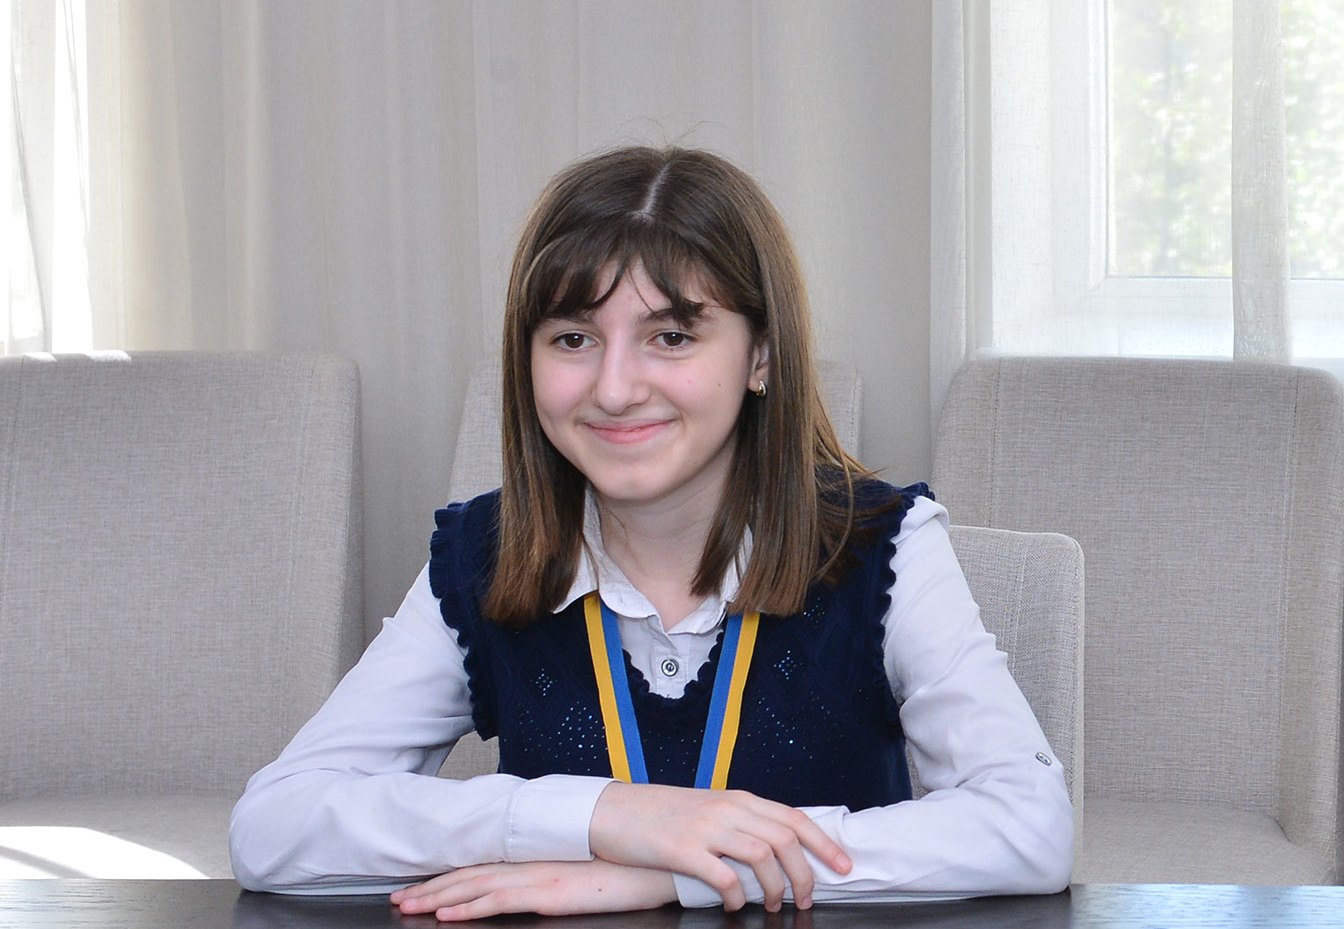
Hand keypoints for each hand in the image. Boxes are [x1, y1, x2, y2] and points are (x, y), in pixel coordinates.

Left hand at [390, 860, 675, 920]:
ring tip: (409, 905)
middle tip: (400, 896)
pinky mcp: (547, 894)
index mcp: (537, 857)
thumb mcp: (582, 871)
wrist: (652, 862)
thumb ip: (555, 875)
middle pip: (470, 874)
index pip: (483, 864)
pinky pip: (498, 901)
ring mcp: (536, 877)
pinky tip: (446, 915)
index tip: (424, 884)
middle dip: (431, 887)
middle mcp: (530, 863)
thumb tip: (540, 885)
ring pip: (474, 887)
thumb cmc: (625, 868)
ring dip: (437, 897)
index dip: (450, 875)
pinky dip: (468, 907)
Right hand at [587, 782, 851, 911]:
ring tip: (773, 906)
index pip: (794, 818)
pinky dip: (737, 896)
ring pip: (762, 856)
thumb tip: (775, 849)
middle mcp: (727, 809)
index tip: (843, 866)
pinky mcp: (682, 849)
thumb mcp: (707, 809)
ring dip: (775, 888)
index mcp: (737, 799)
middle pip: (785, 839)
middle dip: (805, 874)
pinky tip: (734, 906)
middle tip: (805, 900)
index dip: (824, 844)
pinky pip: (724, 876)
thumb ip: (739, 823)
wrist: (612, 811)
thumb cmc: (660, 815)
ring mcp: (705, 828)